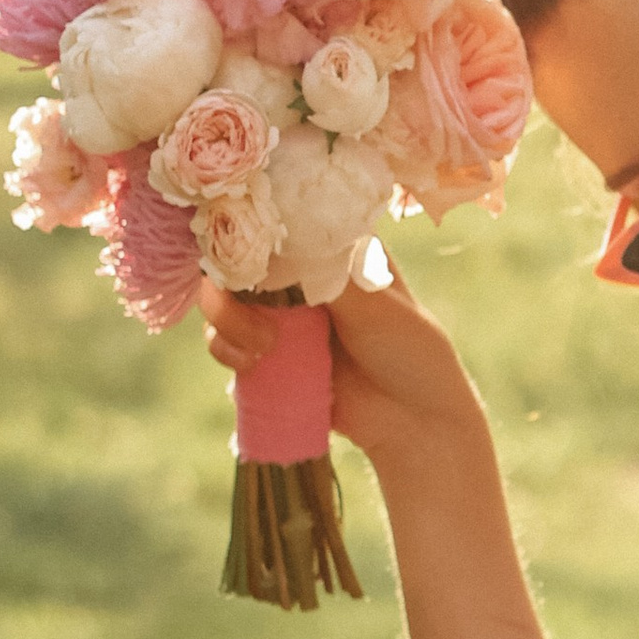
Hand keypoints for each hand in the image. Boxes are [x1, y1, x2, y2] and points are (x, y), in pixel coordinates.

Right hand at [199, 252, 488, 480]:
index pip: (278, 218)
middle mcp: (303, 272)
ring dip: (227, 319)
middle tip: (253, 315)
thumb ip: (328, 273)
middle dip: (229, 282)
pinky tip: (252, 364)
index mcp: (335, 246)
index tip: (243, 251)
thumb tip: (282, 242)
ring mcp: (282, 312)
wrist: (413, 420)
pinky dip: (226, 348)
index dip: (249, 226)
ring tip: (263, 348)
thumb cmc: (411, 351)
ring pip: (225, 299)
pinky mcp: (268, 352)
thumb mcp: (375, 305)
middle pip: (239, 257)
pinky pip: (225, 341)